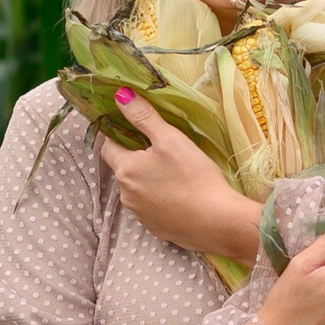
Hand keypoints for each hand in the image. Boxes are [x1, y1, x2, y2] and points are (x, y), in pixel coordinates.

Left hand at [98, 89, 259, 264]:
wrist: (217, 221)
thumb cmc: (193, 176)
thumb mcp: (169, 138)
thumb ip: (143, 116)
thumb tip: (119, 95)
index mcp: (125, 169)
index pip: (107, 147)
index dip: (117, 134)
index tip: (133, 127)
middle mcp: (125, 194)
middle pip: (123, 169)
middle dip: (136, 158)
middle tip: (161, 149)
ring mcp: (140, 215)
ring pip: (137, 190)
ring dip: (148, 180)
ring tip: (173, 173)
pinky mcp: (155, 229)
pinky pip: (151, 209)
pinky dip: (160, 200)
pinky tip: (179, 196)